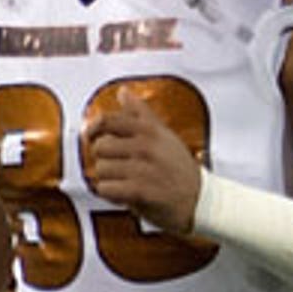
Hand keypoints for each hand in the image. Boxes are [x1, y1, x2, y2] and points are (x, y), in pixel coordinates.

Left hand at [76, 88, 203, 232]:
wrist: (200, 200)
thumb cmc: (179, 168)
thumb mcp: (164, 135)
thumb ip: (141, 113)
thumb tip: (123, 92)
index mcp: (151, 131)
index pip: (109, 120)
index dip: (94, 128)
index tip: (92, 136)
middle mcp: (147, 147)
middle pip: (100, 147)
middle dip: (105, 159)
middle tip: (121, 166)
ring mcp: (144, 169)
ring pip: (101, 170)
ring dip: (109, 179)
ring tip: (127, 181)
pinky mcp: (141, 191)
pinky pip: (106, 189)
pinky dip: (112, 194)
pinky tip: (125, 193)